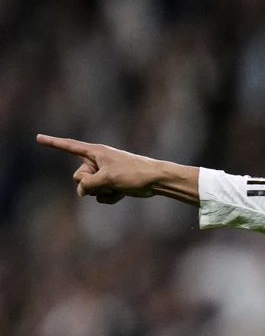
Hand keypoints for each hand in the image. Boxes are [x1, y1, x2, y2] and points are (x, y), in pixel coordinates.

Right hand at [35, 135, 172, 204]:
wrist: (156, 181)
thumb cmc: (134, 174)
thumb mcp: (107, 178)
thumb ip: (88, 185)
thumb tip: (82, 191)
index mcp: (95, 152)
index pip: (69, 146)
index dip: (53, 143)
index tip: (38, 137)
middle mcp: (97, 161)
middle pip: (78, 177)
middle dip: (89, 183)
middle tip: (107, 181)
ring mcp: (103, 174)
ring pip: (88, 189)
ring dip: (101, 191)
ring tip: (117, 186)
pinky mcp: (110, 184)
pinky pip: (99, 195)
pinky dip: (109, 197)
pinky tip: (122, 194)